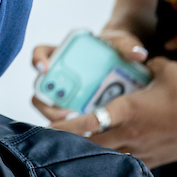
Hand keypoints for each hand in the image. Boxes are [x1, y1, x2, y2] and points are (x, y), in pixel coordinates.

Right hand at [30, 30, 148, 121]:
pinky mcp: (75, 109)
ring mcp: (65, 93)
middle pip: (40, 89)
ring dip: (57, 119)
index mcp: (64, 53)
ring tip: (78, 125)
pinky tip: (87, 133)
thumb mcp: (121, 44)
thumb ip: (126, 45)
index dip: (38, 60)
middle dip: (47, 103)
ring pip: (49, 108)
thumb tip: (138, 55)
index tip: (45, 68)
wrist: (124, 64)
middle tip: (66, 112)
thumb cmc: (116, 50)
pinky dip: (72, 127)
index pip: (41, 53)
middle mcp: (59, 74)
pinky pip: (66, 120)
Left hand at [48, 57, 176, 166]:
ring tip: (74, 142)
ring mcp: (139, 151)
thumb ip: (145, 62)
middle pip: (90, 143)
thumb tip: (137, 57)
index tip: (48, 124)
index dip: (65, 125)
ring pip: (105, 155)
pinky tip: (105, 152)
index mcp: (126, 111)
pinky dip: (111, 157)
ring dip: (89, 148)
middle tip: (54, 131)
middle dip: (70, 139)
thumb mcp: (164, 69)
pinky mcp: (150, 160)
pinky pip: (124, 161)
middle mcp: (128, 134)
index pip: (88, 122)